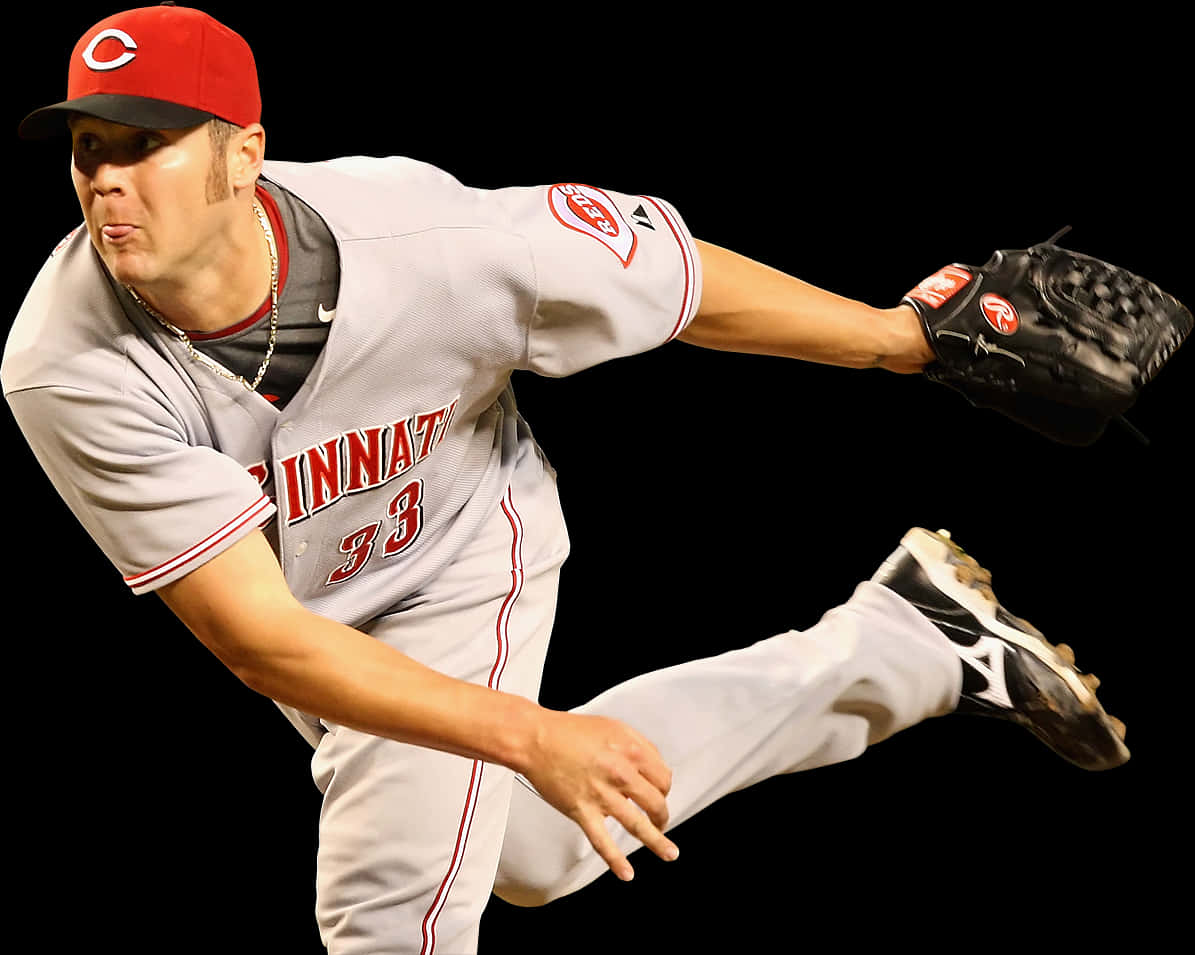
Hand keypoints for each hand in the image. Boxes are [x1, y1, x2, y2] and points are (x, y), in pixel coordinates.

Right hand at [520, 710, 677, 881]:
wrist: (536, 739)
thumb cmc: (570, 731)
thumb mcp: (614, 727)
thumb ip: (638, 745)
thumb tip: (654, 766)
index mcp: (631, 750)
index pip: (663, 777)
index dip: (665, 788)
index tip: (661, 794)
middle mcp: (620, 773)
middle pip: (656, 802)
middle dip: (662, 815)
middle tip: (661, 821)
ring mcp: (602, 794)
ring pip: (638, 825)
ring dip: (657, 842)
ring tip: (668, 853)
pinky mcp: (582, 811)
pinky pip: (603, 841)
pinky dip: (616, 860)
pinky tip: (626, 873)